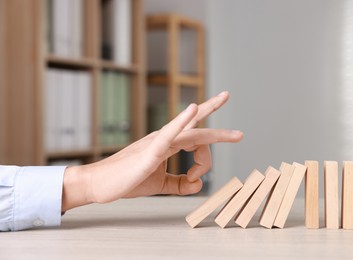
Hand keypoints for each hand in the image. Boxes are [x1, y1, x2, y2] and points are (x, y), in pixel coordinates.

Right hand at [61, 92, 242, 210]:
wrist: (101, 184)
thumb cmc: (127, 180)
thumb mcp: (161, 184)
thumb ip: (180, 184)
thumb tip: (199, 185)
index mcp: (167, 144)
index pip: (196, 142)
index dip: (205, 162)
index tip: (195, 179)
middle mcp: (165, 138)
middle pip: (197, 127)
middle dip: (218, 125)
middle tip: (236, 123)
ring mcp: (157, 142)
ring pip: (190, 130)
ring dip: (212, 121)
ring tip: (230, 115)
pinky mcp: (149, 151)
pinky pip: (168, 134)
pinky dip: (181, 121)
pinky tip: (193, 109)